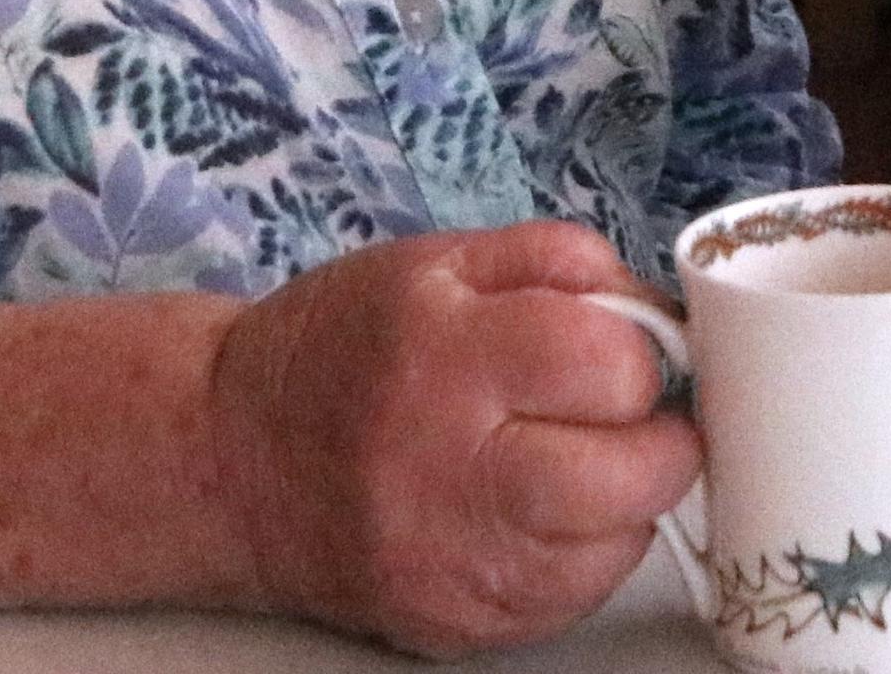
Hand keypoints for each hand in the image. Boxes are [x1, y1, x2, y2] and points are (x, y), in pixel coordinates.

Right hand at [207, 219, 699, 659]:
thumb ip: (561, 263)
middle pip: (625, 477)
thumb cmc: (341, 347)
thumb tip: (657, 312)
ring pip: (610, 554)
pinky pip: (567, 606)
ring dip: (625, 506)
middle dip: (659, 442)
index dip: (640, 354)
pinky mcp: (453, 629)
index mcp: (449, 356)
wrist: (231, 461)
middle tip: (636, 418)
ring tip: (586, 462)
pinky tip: (546, 516)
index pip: (605, 364)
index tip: (625, 352)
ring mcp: (451, 565)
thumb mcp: (441, 261)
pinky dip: (582, 559)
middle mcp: (449, 472)